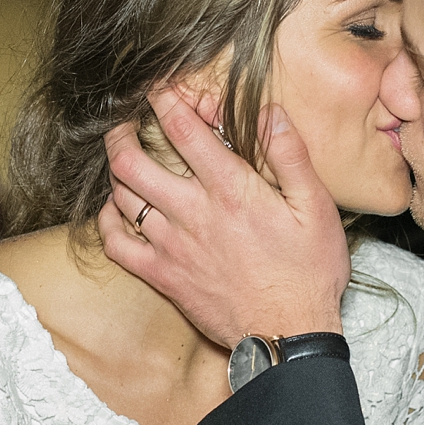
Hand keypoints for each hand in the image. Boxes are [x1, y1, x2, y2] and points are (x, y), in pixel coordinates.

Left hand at [98, 86, 349, 347]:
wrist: (287, 336)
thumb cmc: (308, 272)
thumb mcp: (315, 207)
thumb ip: (291, 156)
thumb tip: (270, 113)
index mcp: (230, 189)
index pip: (182, 129)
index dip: (164, 100)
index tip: (158, 89)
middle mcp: (192, 212)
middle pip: (132, 161)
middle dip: (121, 134)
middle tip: (126, 124)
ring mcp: (171, 245)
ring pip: (121, 197)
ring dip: (116, 173)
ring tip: (123, 161)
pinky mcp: (161, 275)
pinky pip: (116, 244)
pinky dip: (107, 222)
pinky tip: (116, 211)